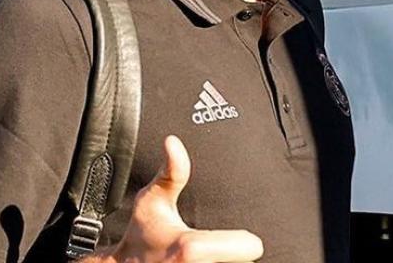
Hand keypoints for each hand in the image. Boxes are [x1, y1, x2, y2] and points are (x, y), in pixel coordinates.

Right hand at [103, 135, 263, 262]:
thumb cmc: (140, 235)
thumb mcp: (151, 202)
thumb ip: (171, 172)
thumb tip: (173, 141)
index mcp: (193, 249)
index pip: (251, 247)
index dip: (244, 240)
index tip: (232, 239)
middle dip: (233, 256)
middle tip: (216, 251)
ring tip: (210, 260)